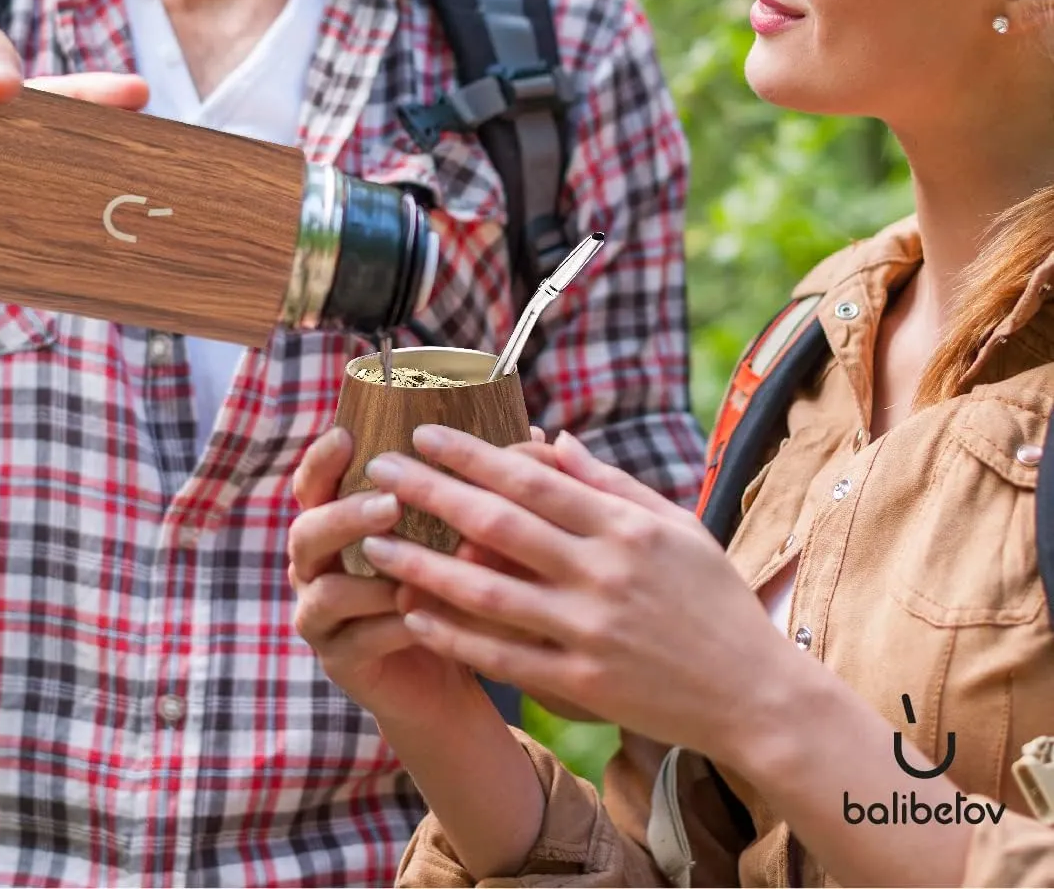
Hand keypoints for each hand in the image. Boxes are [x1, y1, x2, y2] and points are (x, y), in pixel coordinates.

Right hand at [288, 427, 479, 725]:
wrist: (443, 675)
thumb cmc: (455, 585)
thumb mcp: (464, 532)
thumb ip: (487, 485)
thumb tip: (541, 437)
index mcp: (337, 520)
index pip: (314, 481)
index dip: (323, 459)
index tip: (348, 435)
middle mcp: (317, 564)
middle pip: (307, 531)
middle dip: (347, 514)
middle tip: (390, 502)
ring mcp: (321, 615)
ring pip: (324, 590)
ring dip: (366, 578)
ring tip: (405, 573)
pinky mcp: (340, 661)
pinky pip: (355, 640)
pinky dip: (387, 626)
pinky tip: (418, 617)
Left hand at [358, 425, 799, 764]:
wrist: (755, 695)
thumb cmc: (713, 599)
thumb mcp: (674, 526)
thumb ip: (609, 483)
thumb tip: (552, 440)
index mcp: (624, 526)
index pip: (531, 478)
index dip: (471, 454)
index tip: (423, 434)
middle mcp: (603, 573)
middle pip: (498, 523)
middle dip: (431, 492)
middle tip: (379, 470)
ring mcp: (589, 631)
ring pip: (488, 592)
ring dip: (424, 564)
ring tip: (374, 542)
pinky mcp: (582, 684)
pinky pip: (502, 656)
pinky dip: (453, 634)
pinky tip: (412, 613)